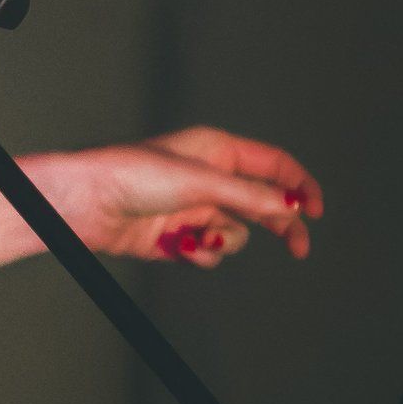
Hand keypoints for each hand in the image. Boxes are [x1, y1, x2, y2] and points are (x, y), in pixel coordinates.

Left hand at [51, 126, 322, 268]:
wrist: (87, 204)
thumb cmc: (131, 174)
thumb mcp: (200, 181)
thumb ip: (249, 196)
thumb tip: (289, 205)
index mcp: (217, 150)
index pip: (273, 165)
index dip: (299, 185)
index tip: (316, 210)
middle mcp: (208, 178)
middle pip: (261, 204)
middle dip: (278, 225)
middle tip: (298, 247)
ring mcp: (192, 208)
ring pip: (234, 232)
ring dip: (223, 240)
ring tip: (198, 236)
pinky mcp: (176, 236)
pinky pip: (207, 250)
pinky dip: (200, 253)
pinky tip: (180, 246)